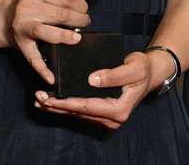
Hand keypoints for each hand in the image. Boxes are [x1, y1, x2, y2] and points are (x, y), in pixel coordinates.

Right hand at [4, 0, 89, 84]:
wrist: (3, 17)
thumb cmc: (27, 3)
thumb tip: (81, 3)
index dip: (80, 5)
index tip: (85, 9)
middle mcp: (27, 7)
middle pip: (61, 15)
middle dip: (79, 20)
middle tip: (85, 22)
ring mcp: (23, 27)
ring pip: (49, 33)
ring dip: (67, 37)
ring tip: (77, 38)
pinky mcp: (22, 44)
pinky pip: (33, 58)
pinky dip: (43, 69)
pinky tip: (51, 78)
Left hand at [34, 50, 153, 128]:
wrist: (149, 73)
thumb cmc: (142, 69)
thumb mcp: (132, 69)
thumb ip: (114, 75)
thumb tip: (92, 79)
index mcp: (119, 110)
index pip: (88, 107)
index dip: (67, 103)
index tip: (50, 99)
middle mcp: (112, 118)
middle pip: (80, 113)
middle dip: (58, 106)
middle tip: (39, 98)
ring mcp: (107, 117)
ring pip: (78, 114)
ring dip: (59, 108)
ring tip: (40, 100)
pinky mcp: (102, 113)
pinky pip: (81, 111)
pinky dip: (66, 107)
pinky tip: (51, 103)